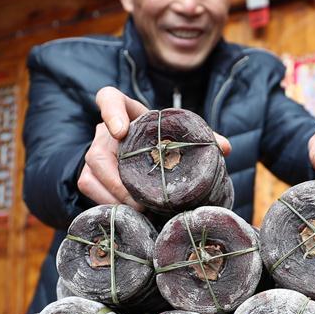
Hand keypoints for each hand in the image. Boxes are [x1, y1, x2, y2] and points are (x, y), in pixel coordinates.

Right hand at [78, 87, 231, 207]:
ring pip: (92, 174)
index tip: (120, 130)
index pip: (109, 98)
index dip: (110, 111)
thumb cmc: (161, 139)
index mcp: (126, 111)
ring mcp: (94, 153)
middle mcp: (104, 131)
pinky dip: (110, 204)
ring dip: (114, 196)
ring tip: (139, 211)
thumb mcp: (178, 133)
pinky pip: (91, 190)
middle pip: (99, 150)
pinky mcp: (89, 175)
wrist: (140, 155)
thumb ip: (201, 136)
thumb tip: (225, 148)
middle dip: (116, 178)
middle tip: (138, 199)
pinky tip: (129, 215)